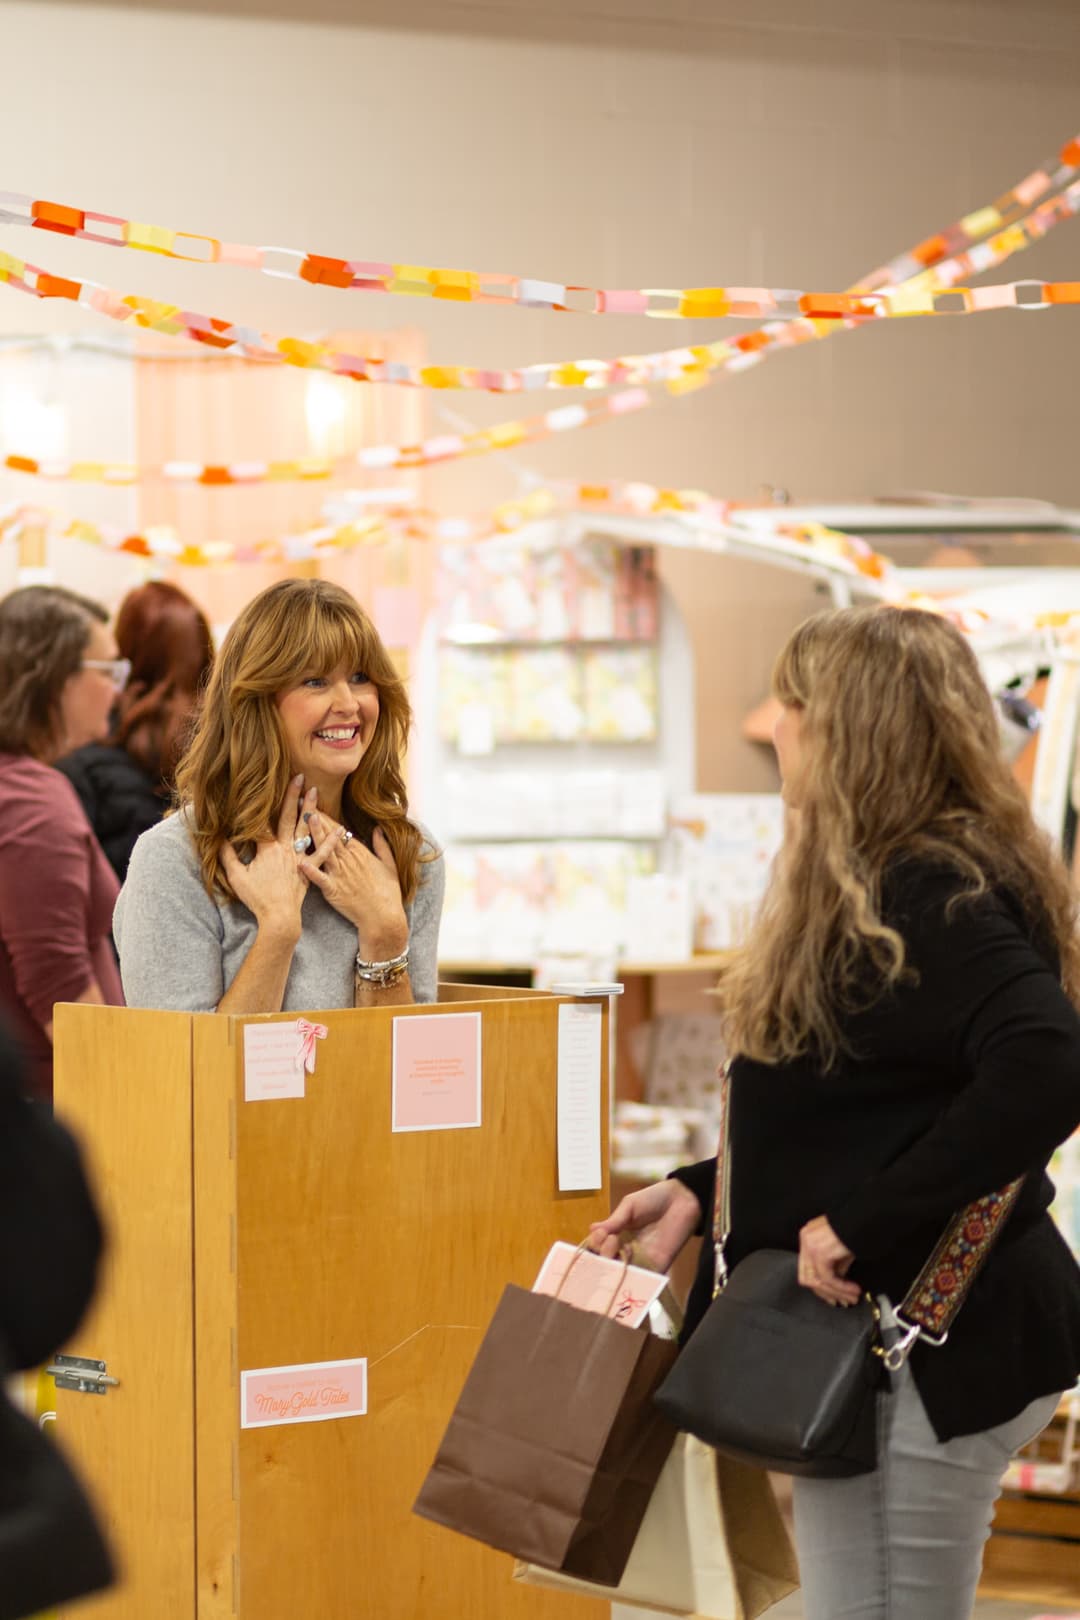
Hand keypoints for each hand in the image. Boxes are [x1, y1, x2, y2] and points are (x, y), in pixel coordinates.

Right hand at [220, 777, 316, 938]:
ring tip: (315, 791)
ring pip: (306, 829)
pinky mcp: (310, 869)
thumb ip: (228, 856)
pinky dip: (331, 841)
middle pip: (288, 817)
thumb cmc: (257, 898)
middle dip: (292, 795)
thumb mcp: (237, 876)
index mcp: (266, 848)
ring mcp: (299, 857)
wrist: (279, 917)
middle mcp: (285, 848)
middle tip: (298, 777)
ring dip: (311, 809)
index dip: (262, 803)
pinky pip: (323, 853)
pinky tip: (341, 829)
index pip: (263, 820)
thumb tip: (219, 840)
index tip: (263, 786)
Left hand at [300, 812, 407, 956]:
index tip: (315, 804)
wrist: (384, 918)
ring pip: (325, 850)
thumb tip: (378, 829)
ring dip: (314, 835)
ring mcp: (341, 875)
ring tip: (304, 819)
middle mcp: (349, 861)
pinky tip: (300, 862)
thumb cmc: (388, 894)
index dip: (327, 817)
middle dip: (316, 818)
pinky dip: (311, 871)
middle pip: (330, 836)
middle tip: (304, 802)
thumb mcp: (390, 866)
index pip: (340, 831)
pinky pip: (321, 879)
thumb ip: (382, 846)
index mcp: (360, 853)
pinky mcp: (334, 891)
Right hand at [588, 1179, 700, 1273]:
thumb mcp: (629, 1206)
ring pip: (621, 1273)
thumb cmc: (654, 1198)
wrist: (682, 1199)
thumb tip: (592, 1230)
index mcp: (617, 1234)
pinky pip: (643, 1280)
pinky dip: (633, 1279)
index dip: (595, 1244)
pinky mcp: (657, 1267)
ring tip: (618, 1251)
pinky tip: (629, 1268)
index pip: (599, 1247)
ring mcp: (641, 1260)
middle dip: (604, 1255)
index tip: (600, 1234)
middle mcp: (626, 1250)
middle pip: (607, 1262)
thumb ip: (614, 1221)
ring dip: (615, 1266)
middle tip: (611, 1241)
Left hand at [798, 1215, 859, 1306]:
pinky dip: (841, 1288)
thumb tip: (838, 1280)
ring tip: (853, 1297)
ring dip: (837, 1293)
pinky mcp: (820, 1253)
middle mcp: (806, 1240)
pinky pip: (828, 1278)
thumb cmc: (856, 1227)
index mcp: (809, 1236)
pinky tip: (853, 1290)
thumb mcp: (841, 1247)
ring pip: (817, 1281)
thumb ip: (836, 1263)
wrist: (865, 1216)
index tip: (834, 1297)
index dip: (821, 1287)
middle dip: (827, 1294)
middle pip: (807, 1278)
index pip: (807, 1269)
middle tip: (843, 1301)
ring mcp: (811, 1246)